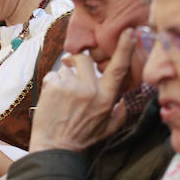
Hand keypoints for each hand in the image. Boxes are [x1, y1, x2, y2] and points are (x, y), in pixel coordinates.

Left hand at [29, 28, 135, 152]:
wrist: (54, 148)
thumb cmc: (81, 140)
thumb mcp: (108, 129)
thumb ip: (119, 113)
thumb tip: (124, 100)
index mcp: (107, 98)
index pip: (118, 68)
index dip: (125, 48)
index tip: (128, 32)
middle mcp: (90, 89)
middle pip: (85, 60)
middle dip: (78, 63)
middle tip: (72, 71)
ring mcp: (71, 87)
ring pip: (67, 69)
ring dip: (63, 78)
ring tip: (61, 97)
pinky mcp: (53, 87)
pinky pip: (53, 75)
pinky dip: (51, 84)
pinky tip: (52, 99)